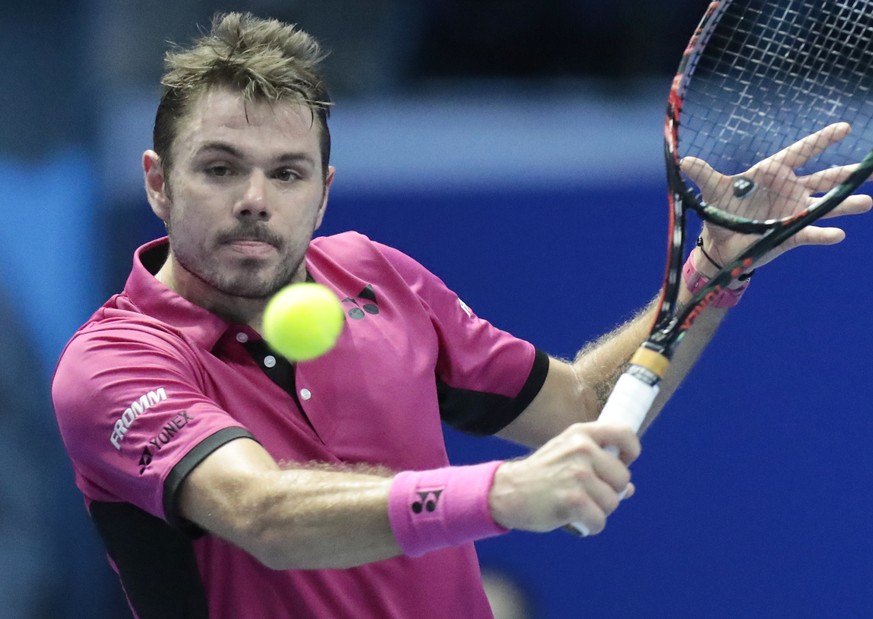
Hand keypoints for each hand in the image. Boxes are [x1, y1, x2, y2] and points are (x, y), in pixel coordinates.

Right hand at [488, 423, 640, 535]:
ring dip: (598, 510)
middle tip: (586, 493)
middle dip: (609, 492)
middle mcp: (582, 449)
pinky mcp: (574, 500)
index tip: (624, 462)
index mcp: (582, 434)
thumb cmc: (541, 474)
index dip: (631, 451)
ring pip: (613, 502)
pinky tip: (573, 518)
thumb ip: (598, 463)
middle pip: (623, 479)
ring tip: (576, 504)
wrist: (508, 491)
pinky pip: (600, 521)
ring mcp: (578, 474)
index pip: (624, 433)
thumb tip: (629, 488)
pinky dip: (589, 526)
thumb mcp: (567, 454)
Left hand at [681, 122, 871, 270]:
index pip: (801, 153)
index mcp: (772, 174)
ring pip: (826, 205)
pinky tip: (837, 234)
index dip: (821, 140)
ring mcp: (793, 212)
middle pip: (823, 177)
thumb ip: (704, 175)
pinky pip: (812, 233)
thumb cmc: (720, 213)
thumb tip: (683, 161)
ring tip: (866, 202)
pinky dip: (823, 234)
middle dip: (845, 173)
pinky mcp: (792, 235)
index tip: (844, 127)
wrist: (721, 246)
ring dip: (845, 204)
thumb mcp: (712, 193)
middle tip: (869, 167)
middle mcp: (789, 190)